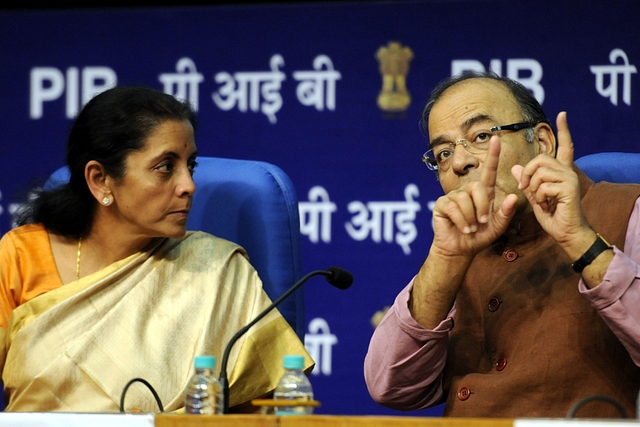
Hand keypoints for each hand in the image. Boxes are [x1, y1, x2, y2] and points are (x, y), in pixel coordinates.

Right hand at [431, 136, 517, 258]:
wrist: (460, 249)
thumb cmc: (479, 237)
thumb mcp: (497, 227)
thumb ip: (506, 213)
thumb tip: (514, 196)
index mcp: (483, 193)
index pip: (489, 171)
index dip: (493, 155)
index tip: (496, 138)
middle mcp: (468, 191)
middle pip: (478, 187)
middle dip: (482, 207)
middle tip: (482, 222)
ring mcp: (453, 196)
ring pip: (464, 198)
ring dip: (471, 217)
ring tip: (471, 228)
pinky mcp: (442, 204)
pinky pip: (453, 207)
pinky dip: (461, 221)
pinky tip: (463, 228)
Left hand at [511, 112, 590, 248]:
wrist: (566, 234)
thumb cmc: (553, 216)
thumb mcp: (535, 197)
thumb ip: (527, 182)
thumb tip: (515, 167)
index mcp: (562, 172)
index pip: (564, 146)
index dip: (564, 130)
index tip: (562, 114)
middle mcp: (568, 172)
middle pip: (540, 159)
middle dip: (527, 174)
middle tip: (525, 188)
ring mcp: (570, 179)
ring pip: (539, 172)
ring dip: (533, 189)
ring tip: (540, 201)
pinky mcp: (569, 189)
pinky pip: (543, 186)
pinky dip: (538, 198)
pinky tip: (547, 206)